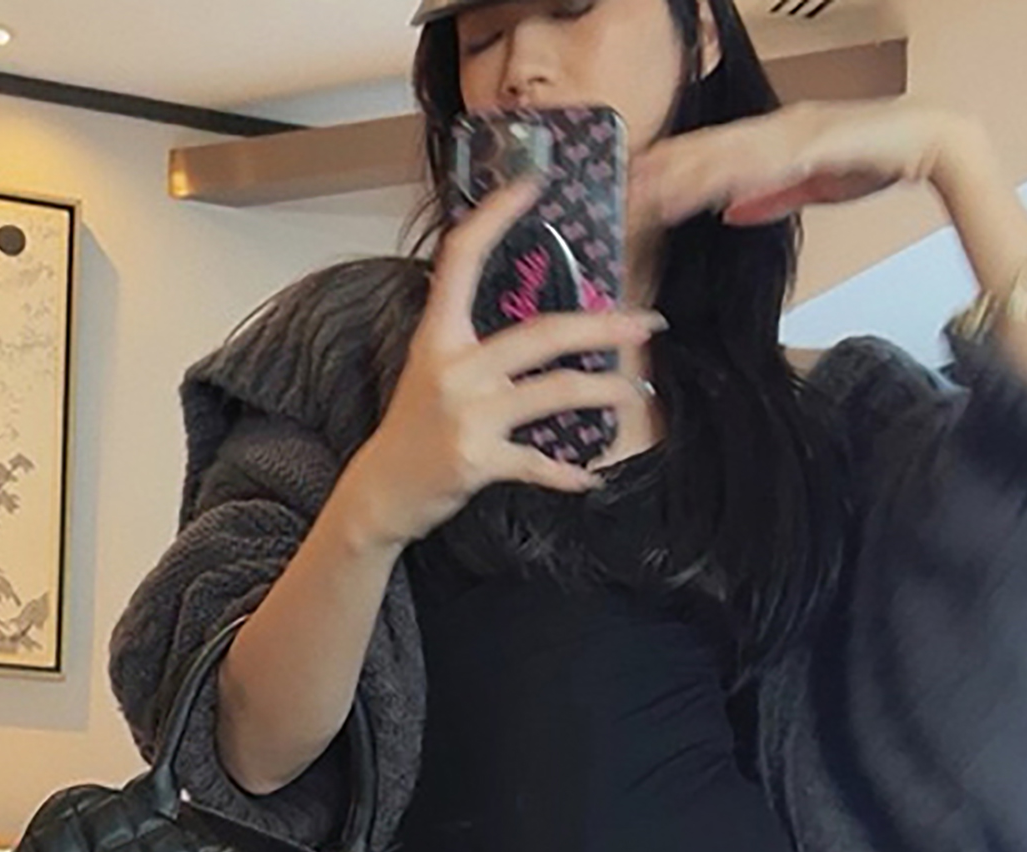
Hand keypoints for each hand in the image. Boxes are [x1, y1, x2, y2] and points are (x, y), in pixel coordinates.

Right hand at [341, 178, 665, 549]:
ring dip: (606, 391)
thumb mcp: (429, 370)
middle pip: (542, 333)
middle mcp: (454, 370)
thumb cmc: (412, 429)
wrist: (380, 492)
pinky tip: (590, 476)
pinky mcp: (477, 461)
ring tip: (634, 393)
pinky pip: (537, 463)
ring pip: (556, 392)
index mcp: (438, 337)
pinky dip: (568, 473)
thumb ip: (470, 341)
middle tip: (647, 323)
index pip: (462, 259)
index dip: (495, 216)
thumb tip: (532, 319)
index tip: (533, 184)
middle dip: (604, 326)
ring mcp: (467, 416)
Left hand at [629, 96, 972, 228]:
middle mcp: (775, 128)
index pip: (708, 152)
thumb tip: (726, 211)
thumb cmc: (875, 158)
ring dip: (679, 175)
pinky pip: (759, 164)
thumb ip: (766, 197)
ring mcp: (791, 133)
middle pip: (704, 150)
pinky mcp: (811, 145)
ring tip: (642, 195)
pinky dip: (726, 177)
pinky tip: (698, 191)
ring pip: (721, 155)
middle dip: (660, 171)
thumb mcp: (808, 186)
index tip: (632, 184)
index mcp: (772, 136)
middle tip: (618, 191)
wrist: (931, 138)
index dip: (668, 167)